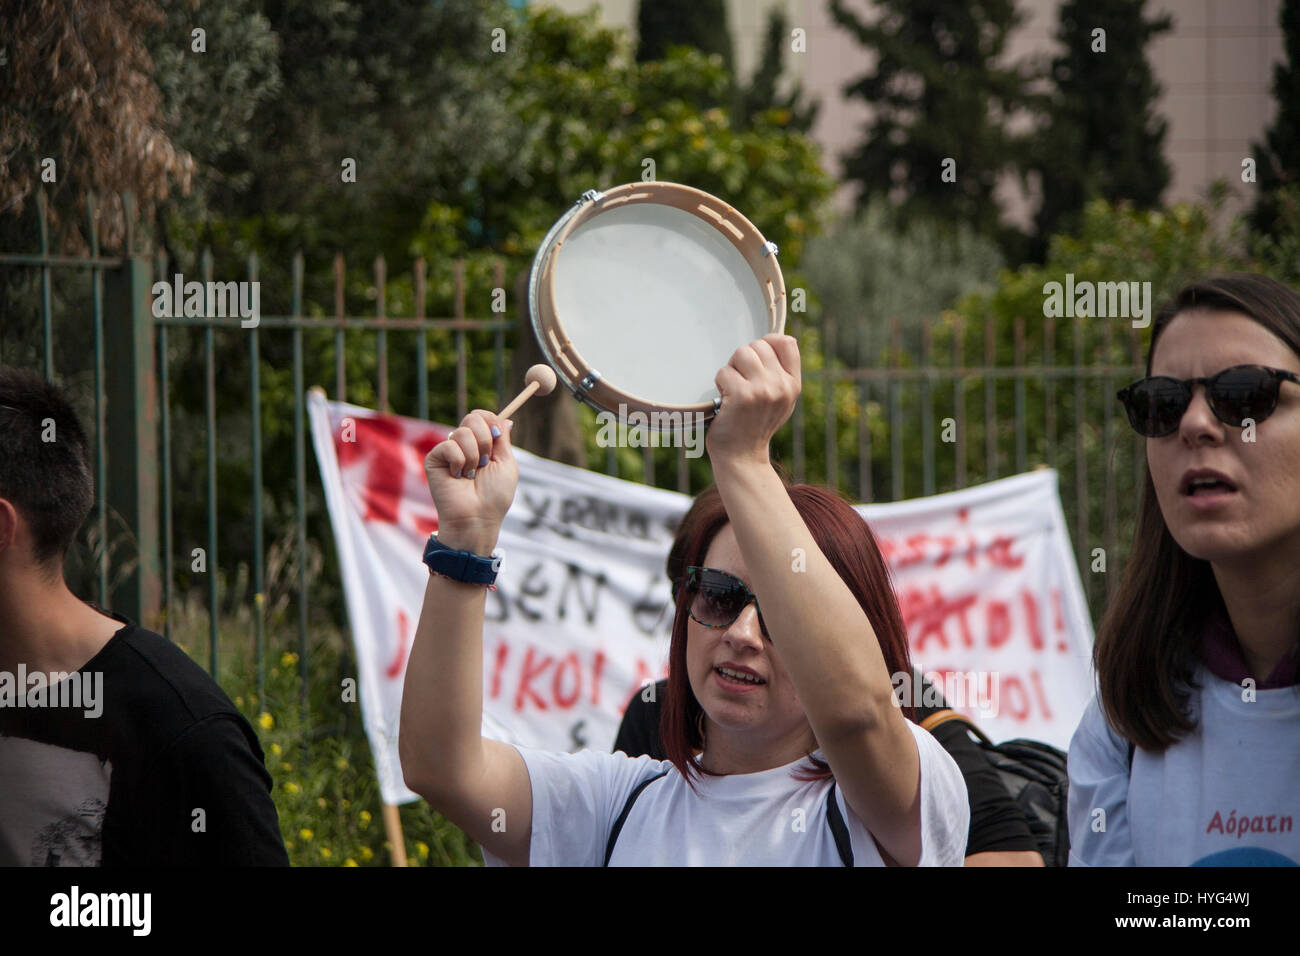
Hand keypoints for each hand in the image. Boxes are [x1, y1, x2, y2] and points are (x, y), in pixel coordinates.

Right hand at [424, 409, 517, 551]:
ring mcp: (449, 451)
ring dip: (474, 457)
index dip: (491, 421)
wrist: (477, 518)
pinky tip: (457, 477)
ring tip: (470, 475)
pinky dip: (459, 463)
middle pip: (473, 418)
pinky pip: (449, 446)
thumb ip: (503, 439)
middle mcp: (465, 445)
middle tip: (484, 463)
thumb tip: (506, 419)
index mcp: (482, 445)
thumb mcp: (506, 464)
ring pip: (462, 432)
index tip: (496, 438)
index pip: (483, 416)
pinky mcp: (434, 459)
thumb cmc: (494, 497)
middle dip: (485, 441)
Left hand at [707, 333, 800, 465]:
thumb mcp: (780, 400)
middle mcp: (782, 386)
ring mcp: (764, 390)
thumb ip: (781, 373)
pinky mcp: (743, 396)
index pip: (787, 342)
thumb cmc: (755, 425)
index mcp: (793, 384)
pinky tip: (725, 400)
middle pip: (758, 345)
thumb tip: (774, 339)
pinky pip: (724, 371)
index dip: (768, 342)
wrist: (742, 457)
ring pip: (741, 353)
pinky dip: (720, 383)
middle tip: (740, 382)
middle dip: (743, 359)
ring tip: (732, 389)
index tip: (756, 357)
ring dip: (731, 369)